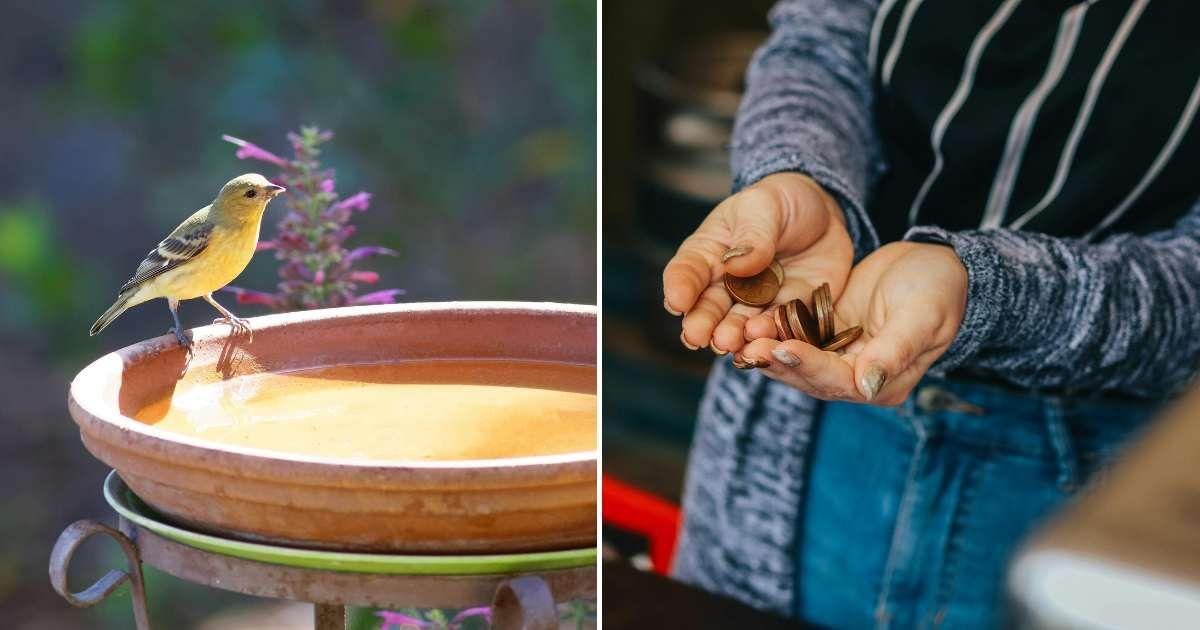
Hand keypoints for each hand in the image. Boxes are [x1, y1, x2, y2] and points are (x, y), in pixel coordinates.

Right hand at [662, 173, 853, 354]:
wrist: (826, 214)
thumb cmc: (781, 202)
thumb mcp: (764, 205)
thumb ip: (752, 233)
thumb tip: (736, 264)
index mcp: (709, 252)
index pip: (687, 270)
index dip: (679, 287)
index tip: (676, 302)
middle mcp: (726, 283)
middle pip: (708, 306)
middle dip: (702, 322)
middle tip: (697, 336)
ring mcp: (756, 302)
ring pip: (739, 323)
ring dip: (732, 335)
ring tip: (728, 343)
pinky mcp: (788, 312)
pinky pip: (777, 326)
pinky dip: (770, 336)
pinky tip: (765, 339)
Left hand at [736, 241, 967, 404]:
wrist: (936, 267)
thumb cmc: (939, 291)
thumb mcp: (922, 316)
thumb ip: (895, 351)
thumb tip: (868, 386)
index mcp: (883, 383)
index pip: (838, 380)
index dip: (809, 366)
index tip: (782, 349)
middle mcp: (857, 379)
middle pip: (809, 375)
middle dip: (777, 359)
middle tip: (748, 344)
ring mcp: (838, 357)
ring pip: (795, 359)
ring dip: (768, 348)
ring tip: (740, 335)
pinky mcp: (824, 335)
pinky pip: (793, 336)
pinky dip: (772, 331)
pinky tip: (746, 321)